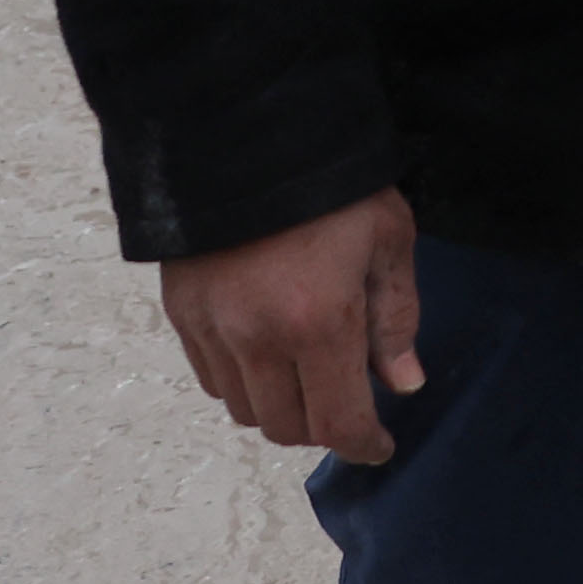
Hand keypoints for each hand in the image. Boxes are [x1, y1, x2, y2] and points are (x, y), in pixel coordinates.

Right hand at [158, 186, 423, 466]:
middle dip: (323, 426)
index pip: (337, 422)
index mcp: (317, 323)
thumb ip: (395, 319)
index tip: (379, 446)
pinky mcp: (180, 313)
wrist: (248, 136)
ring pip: (244, 409)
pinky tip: (269, 351)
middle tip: (349, 402)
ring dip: (280, 406)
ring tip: (309, 372)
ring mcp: (211, 328)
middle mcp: (256, 339)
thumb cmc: (334, 186)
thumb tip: (402, 384)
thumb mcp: (388, 241)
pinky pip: (211, 378)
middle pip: (285, 425)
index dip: (363, 446)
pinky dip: (242, 382)